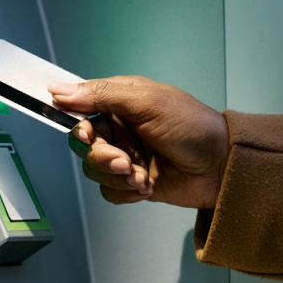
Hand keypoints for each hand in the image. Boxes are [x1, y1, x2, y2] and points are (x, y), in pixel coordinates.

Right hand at [49, 76, 228, 208]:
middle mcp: (120, 129)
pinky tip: (147, 186)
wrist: (222, 167)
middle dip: (101, 156)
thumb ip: (103, 95)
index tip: (86, 133)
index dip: (76, 122)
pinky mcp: (133, 183)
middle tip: (124, 162)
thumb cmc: (192, 127)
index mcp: (121, 102)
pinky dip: (126, 192)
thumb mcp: (148, 102)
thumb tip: (60, 90)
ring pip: (94, 170)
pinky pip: (109, 191)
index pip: (80, 108)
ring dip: (117, 176)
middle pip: (83, 144)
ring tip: (142, 176)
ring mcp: (126, 156)